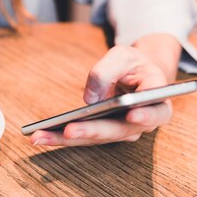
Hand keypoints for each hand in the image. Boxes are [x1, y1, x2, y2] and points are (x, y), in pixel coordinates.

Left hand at [30, 34, 181, 146]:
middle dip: (92, 131)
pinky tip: (39, 137)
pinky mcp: (103, 133)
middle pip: (119, 131)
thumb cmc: (132, 64)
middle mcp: (142, 122)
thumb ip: (107, 71)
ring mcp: (122, 130)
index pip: (156, 112)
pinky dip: (60, 138)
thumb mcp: (122, 55)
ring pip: (97, 138)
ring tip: (40, 137)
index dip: (146, 116)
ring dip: (67, 140)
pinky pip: (83, 137)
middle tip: (69, 131)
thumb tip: (89, 99)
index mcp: (157, 100)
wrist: (135, 74)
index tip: (132, 115)